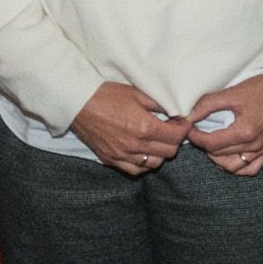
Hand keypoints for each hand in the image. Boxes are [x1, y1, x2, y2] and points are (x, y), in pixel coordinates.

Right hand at [72, 81, 187, 175]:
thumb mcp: (137, 93)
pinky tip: (143, 151)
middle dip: (175, 140)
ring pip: (155, 164)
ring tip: (158, 140)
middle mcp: (135, 145)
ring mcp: (122, 155)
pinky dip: (144, 163)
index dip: (184, 128)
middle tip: (172, 129)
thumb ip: (159, 103)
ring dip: (161, 152)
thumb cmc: (106, 95)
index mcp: (144, 127)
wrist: (77, 104)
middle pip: (169, 152)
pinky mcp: (112, 160)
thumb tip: (177, 109)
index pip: (176, 136)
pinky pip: (136, 170)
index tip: (183, 122)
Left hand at [183, 73, 262, 177]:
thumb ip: (209, 104)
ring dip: (218, 159)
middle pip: (219, 155)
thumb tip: (190, 116)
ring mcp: (262, 150)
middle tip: (198, 133)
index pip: (211, 143)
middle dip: (204, 145)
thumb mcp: (233, 92)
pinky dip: (237, 167)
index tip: (190, 129)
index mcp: (245, 131)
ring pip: (233, 167)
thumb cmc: (262, 90)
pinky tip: (229, 156)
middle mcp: (254, 145)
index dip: (196, 137)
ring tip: (212, 146)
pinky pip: (250, 169)